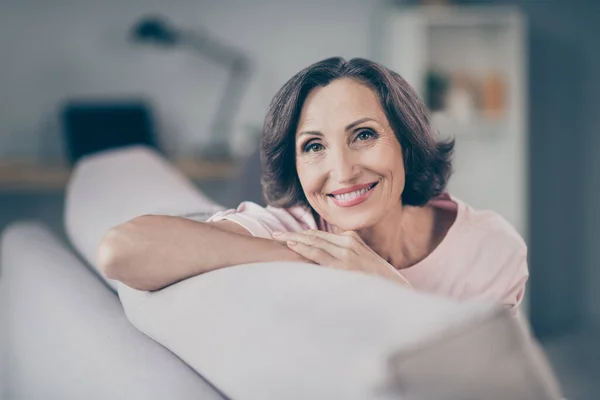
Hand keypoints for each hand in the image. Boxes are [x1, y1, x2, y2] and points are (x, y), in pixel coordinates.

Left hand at [272, 230, 410, 286]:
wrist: (397, 288)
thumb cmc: (379, 279)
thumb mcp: (363, 261)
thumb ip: (347, 256)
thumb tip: (330, 259)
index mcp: (350, 239)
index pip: (320, 235)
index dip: (301, 234)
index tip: (285, 235)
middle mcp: (347, 242)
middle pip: (314, 236)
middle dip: (292, 234)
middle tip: (273, 235)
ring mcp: (346, 252)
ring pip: (314, 242)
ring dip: (293, 238)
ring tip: (276, 237)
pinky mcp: (344, 265)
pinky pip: (319, 255)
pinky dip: (304, 248)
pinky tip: (291, 245)